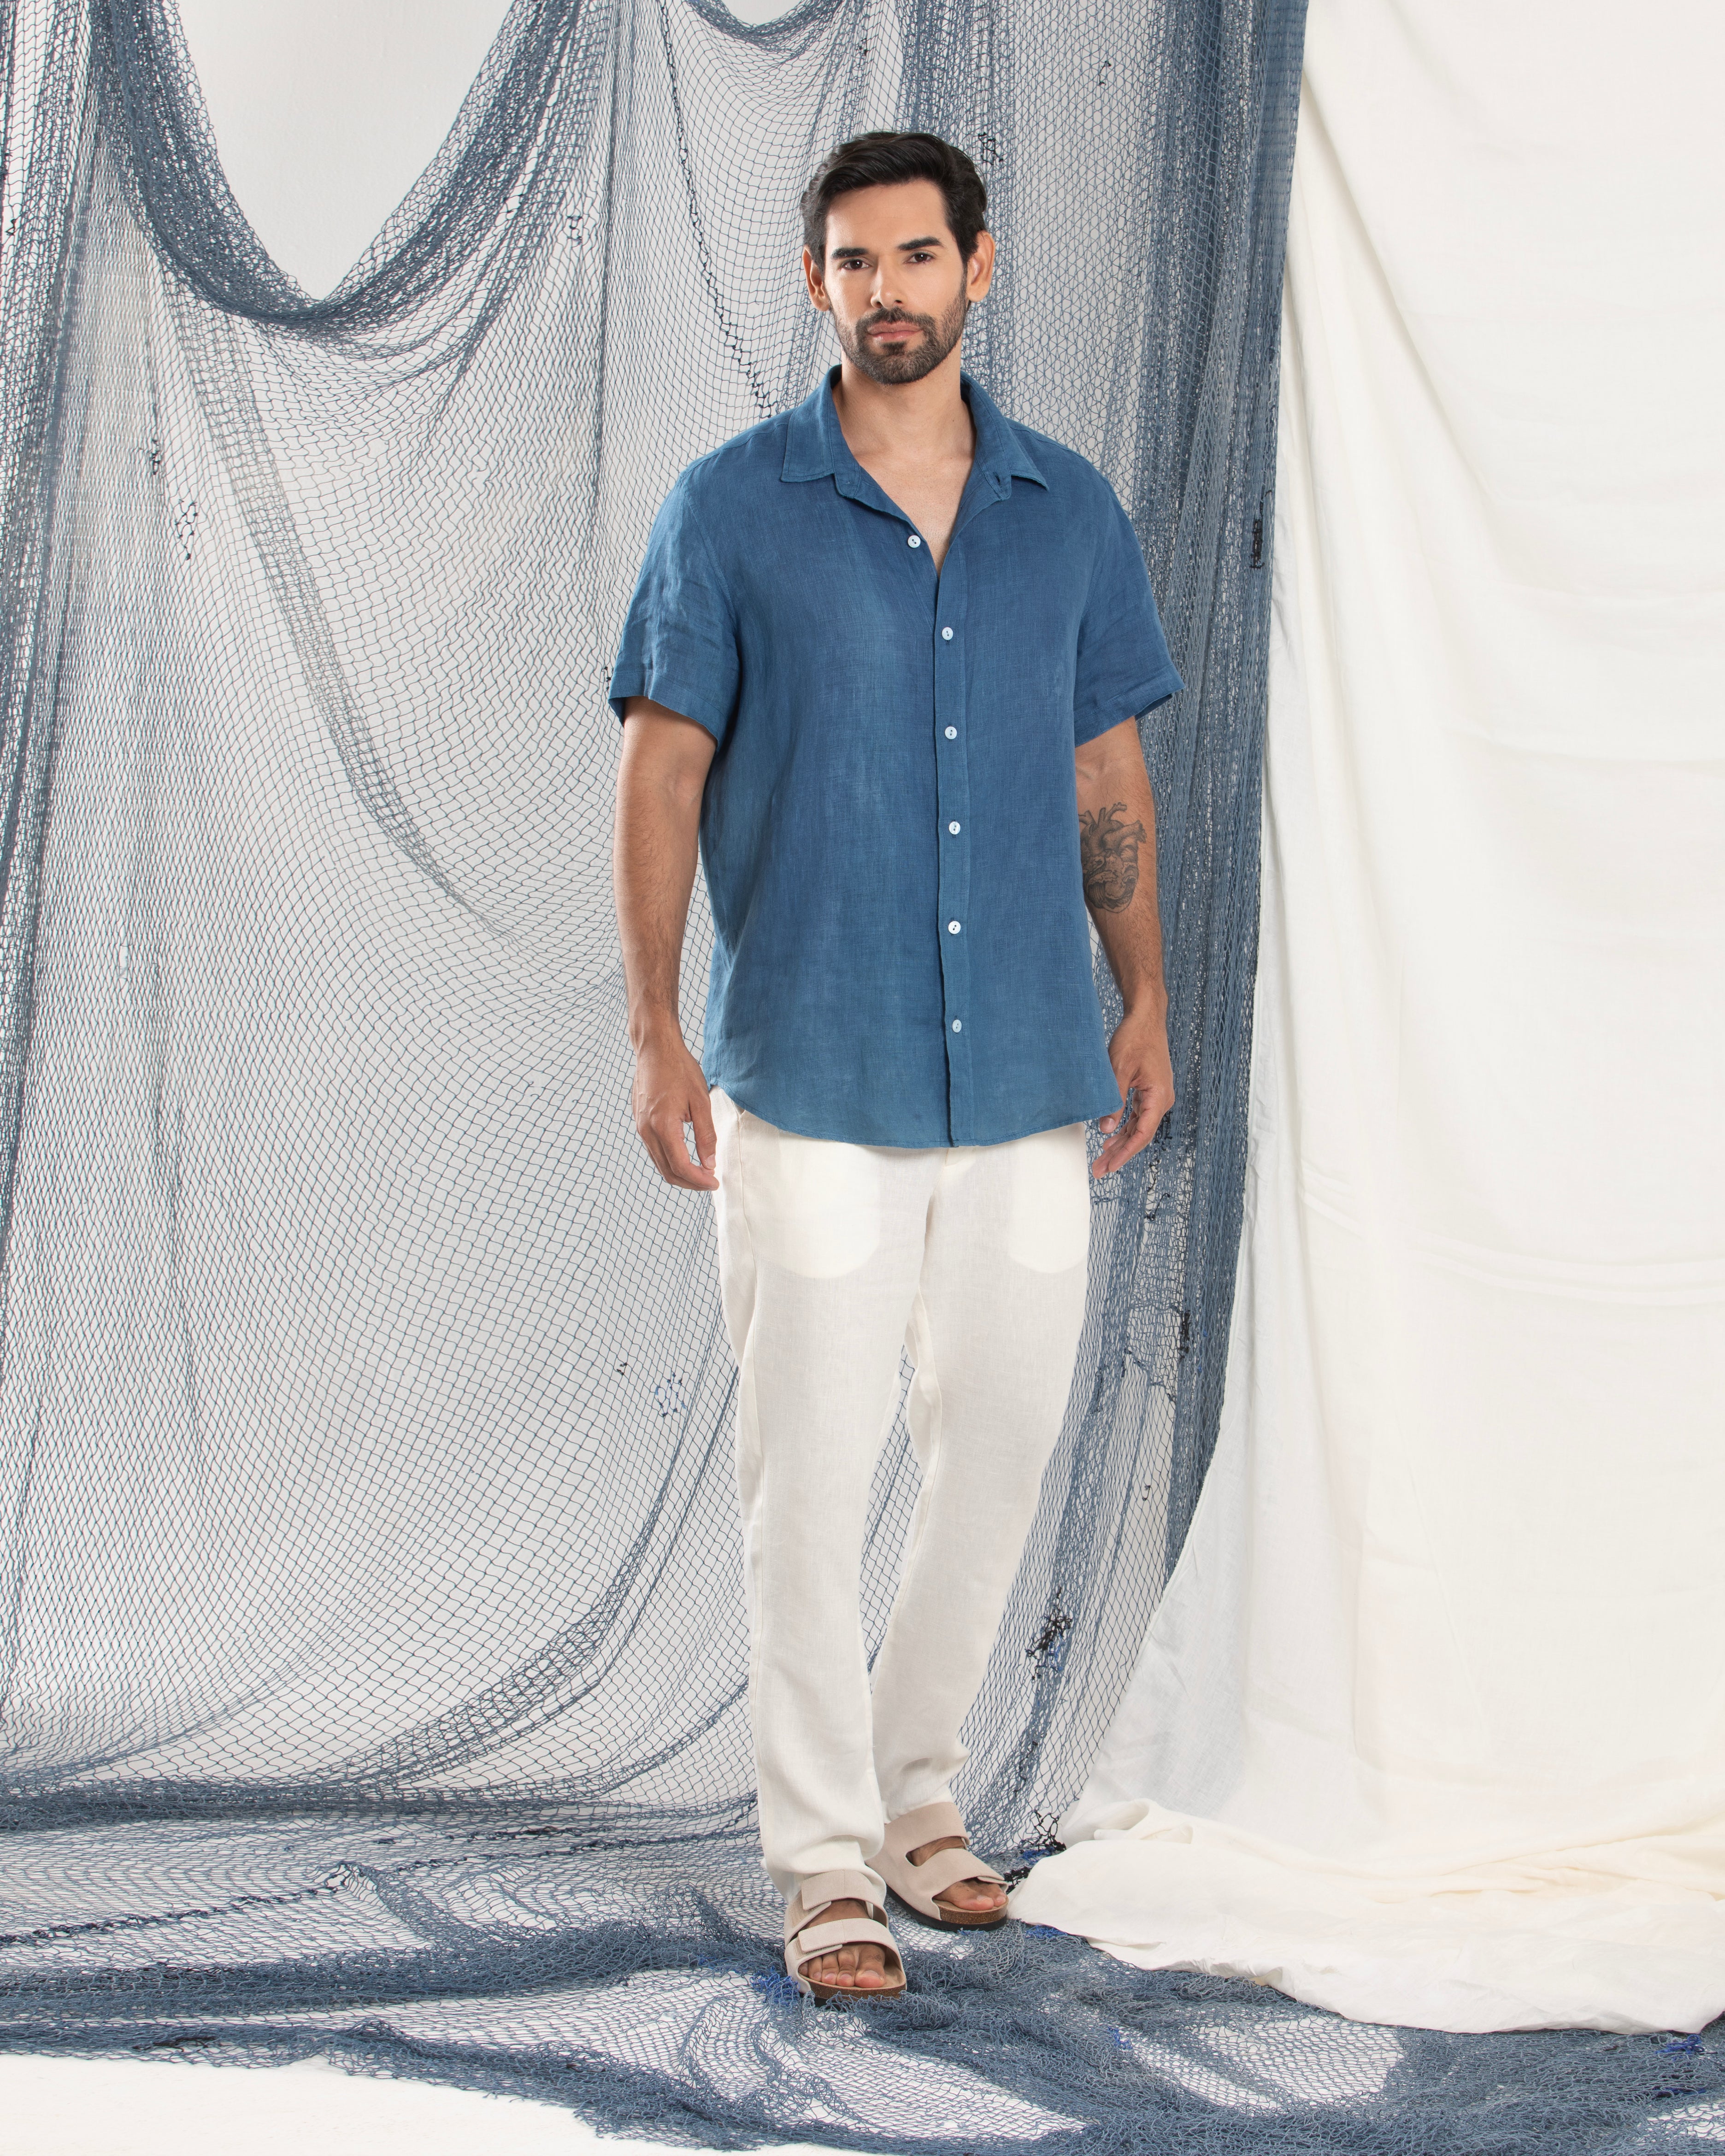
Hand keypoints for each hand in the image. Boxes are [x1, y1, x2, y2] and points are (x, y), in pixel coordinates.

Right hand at [631, 1027, 718, 1189]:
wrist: (655, 1048)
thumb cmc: (679, 1069)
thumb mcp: (700, 1101)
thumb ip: (706, 1134)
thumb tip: (710, 1162)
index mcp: (662, 1126)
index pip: (681, 1166)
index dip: (699, 1180)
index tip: (715, 1182)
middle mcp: (646, 1130)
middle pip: (667, 1171)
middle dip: (690, 1182)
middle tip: (710, 1181)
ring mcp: (640, 1127)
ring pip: (659, 1163)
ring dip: (680, 1172)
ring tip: (701, 1171)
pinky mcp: (639, 1122)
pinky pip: (654, 1150)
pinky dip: (671, 1159)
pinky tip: (686, 1156)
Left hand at [1093, 1006, 1173, 1178]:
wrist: (1145, 1018)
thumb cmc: (1135, 1039)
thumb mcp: (1118, 1070)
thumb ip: (1114, 1101)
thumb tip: (1106, 1129)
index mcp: (1158, 1097)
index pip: (1142, 1134)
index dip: (1125, 1153)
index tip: (1109, 1167)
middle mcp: (1161, 1100)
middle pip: (1140, 1135)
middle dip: (1119, 1153)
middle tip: (1099, 1170)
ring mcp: (1156, 1096)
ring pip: (1138, 1127)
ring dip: (1121, 1143)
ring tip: (1102, 1159)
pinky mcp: (1149, 1091)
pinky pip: (1137, 1116)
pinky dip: (1124, 1128)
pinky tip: (1110, 1138)